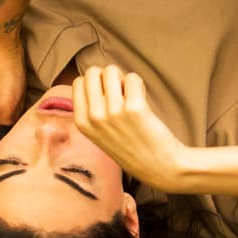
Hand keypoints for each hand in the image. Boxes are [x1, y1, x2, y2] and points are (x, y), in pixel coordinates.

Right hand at [73, 65, 186, 190]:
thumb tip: (95, 74)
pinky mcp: (134, 108)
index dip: (95, 83)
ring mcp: (113, 112)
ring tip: (131, 98)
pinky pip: (132, 78)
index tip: (107, 96)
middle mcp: (94, 117)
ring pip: (112, 71)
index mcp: (82, 123)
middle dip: (108, 77)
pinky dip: (139, 85)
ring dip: (124, 80)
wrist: (159, 166)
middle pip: (93, 72)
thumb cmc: (130, 145)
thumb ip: (92, 108)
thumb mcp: (99, 133)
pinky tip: (143, 102)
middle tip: (121, 94)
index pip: (79, 82)